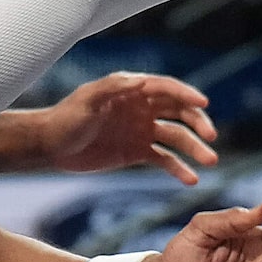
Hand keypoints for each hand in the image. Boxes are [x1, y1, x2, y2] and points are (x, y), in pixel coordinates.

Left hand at [39, 72, 218, 184]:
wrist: (51, 145)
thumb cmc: (65, 118)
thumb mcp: (86, 100)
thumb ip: (113, 88)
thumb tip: (143, 81)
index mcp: (131, 90)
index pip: (166, 88)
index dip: (186, 94)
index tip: (204, 104)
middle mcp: (142, 108)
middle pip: (179, 111)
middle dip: (198, 122)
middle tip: (211, 137)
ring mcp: (141, 130)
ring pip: (177, 137)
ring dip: (195, 148)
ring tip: (210, 161)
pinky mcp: (137, 152)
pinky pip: (165, 159)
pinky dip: (179, 168)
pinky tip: (191, 180)